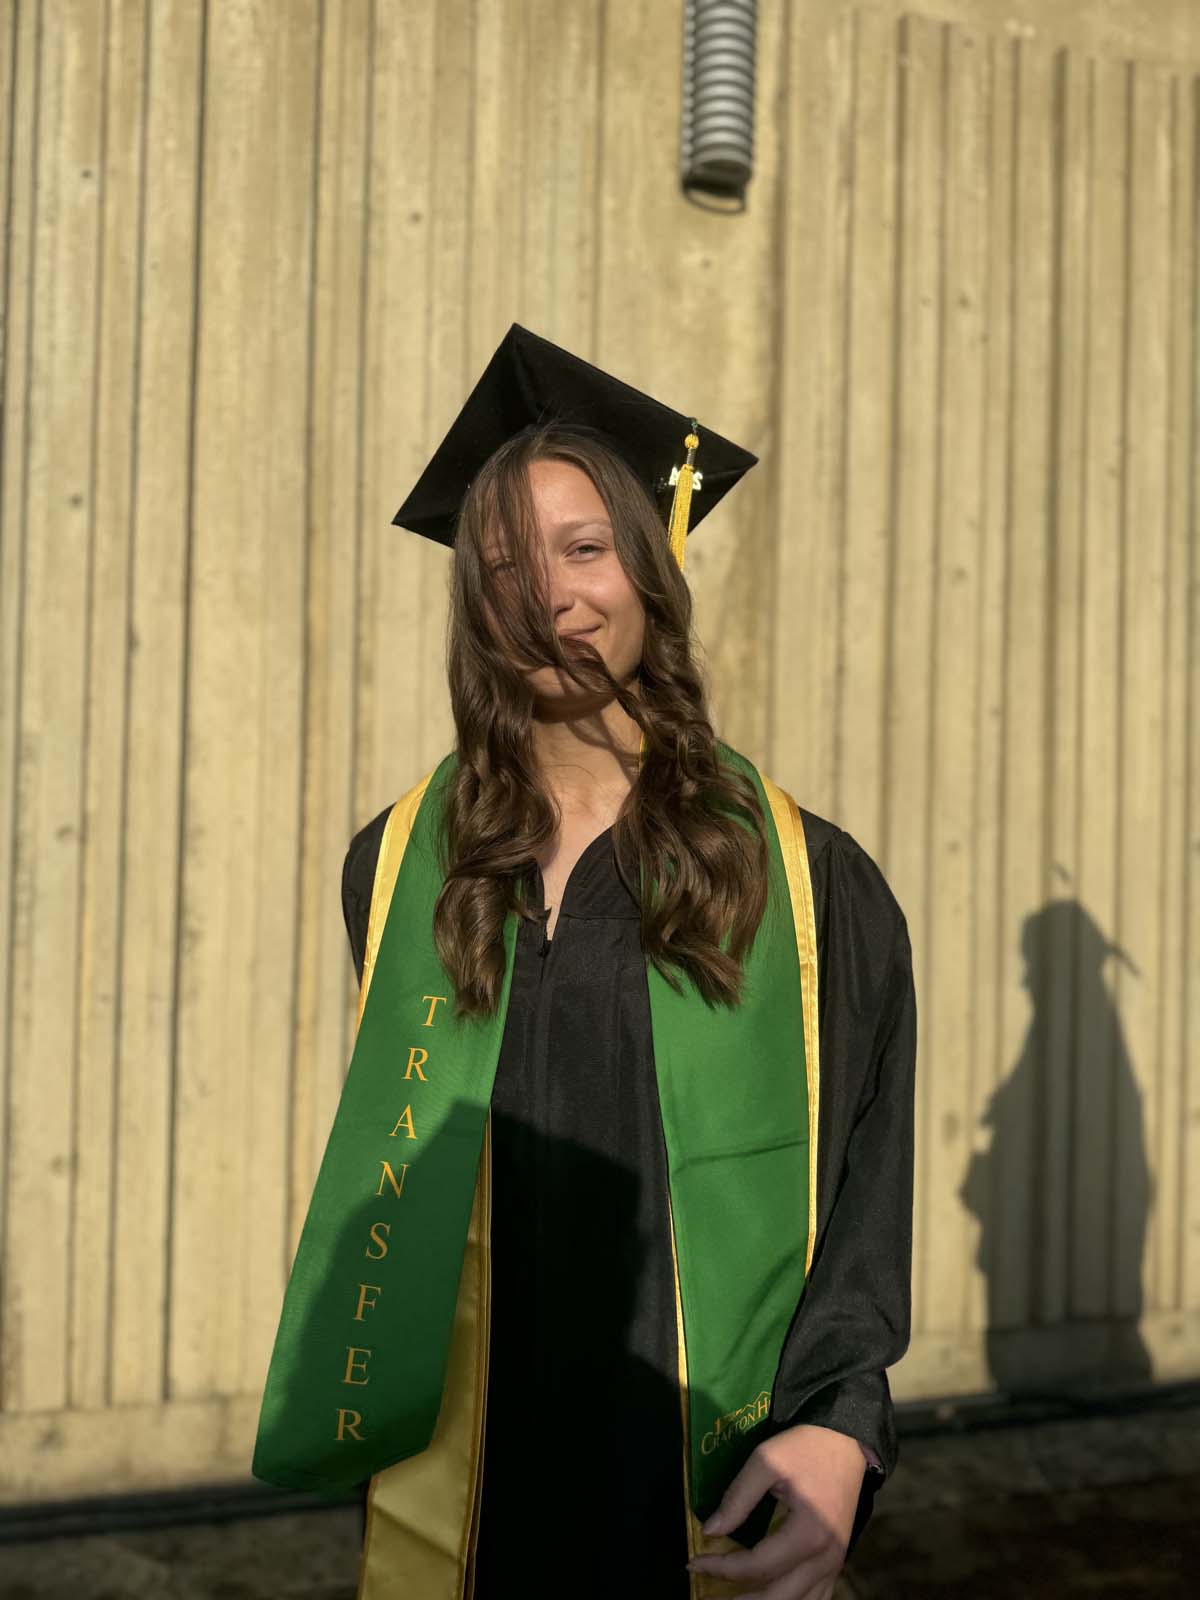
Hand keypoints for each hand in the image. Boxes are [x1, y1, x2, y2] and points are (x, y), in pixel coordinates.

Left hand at [685, 1423, 865, 1598]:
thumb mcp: (766, 1461)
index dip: (722, 1568)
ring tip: (736, 1599)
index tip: (694, 1562)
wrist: (845, 1440)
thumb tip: (710, 1530)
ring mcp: (835, 1563)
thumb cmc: (804, 1448)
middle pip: (778, 1597)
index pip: (757, 1565)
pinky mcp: (837, 1560)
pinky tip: (770, 1596)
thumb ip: (737, 1498)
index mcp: (808, 1534)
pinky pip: (817, 1597)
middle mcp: (825, 1557)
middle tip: (709, 1596)